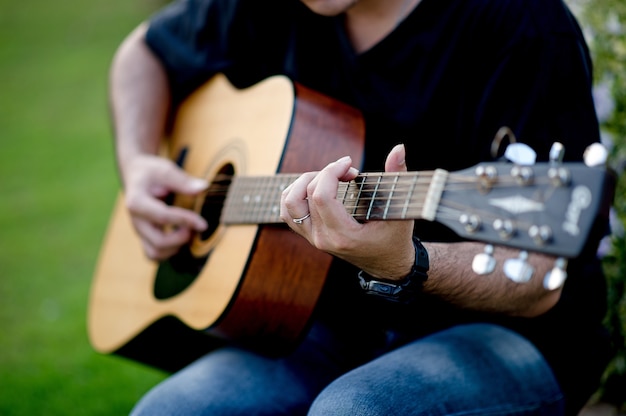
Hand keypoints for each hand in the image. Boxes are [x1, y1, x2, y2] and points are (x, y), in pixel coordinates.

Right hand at [122, 154, 207, 259]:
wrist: (137, 175)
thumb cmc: (152, 172)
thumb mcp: (165, 170)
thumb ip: (183, 181)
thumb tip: (203, 188)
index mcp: (137, 202)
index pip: (162, 217)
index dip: (185, 221)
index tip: (203, 223)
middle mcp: (136, 220)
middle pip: (158, 242)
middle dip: (180, 239)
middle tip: (196, 228)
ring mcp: (139, 231)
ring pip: (155, 253)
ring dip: (176, 248)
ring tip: (189, 233)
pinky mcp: (144, 237)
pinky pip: (154, 255)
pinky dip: (169, 252)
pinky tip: (181, 239)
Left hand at [280, 144, 414, 279]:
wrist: (388, 266)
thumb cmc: (396, 239)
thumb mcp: (401, 210)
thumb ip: (397, 176)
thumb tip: (399, 148)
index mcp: (343, 236)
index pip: (321, 197)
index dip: (331, 172)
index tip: (349, 164)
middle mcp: (323, 239)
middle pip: (306, 195)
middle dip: (325, 173)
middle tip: (347, 171)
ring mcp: (313, 239)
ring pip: (289, 203)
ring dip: (304, 182)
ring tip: (327, 177)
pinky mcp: (309, 236)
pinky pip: (288, 212)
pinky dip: (295, 194)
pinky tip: (315, 186)